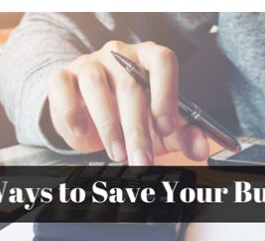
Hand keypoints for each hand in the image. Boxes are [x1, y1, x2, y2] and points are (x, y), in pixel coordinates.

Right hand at [47, 40, 209, 164]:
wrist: (91, 114)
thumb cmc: (133, 116)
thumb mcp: (163, 130)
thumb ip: (186, 136)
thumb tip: (201, 149)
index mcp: (150, 59)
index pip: (162, 60)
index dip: (166, 94)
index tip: (166, 127)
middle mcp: (120, 55)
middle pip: (131, 85)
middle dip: (138, 130)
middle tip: (143, 160)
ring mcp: (90, 63)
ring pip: (96, 86)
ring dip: (109, 126)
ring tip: (118, 154)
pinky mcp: (62, 75)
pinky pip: (62, 86)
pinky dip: (71, 111)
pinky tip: (82, 131)